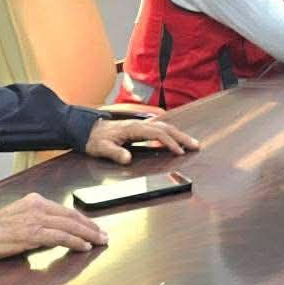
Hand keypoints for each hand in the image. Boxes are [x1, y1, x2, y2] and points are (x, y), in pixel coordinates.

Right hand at [0, 193, 106, 259]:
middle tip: (103, 235)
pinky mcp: (33, 233)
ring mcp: (36, 219)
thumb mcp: (21, 215)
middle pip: (72, 216)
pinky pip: (60, 237)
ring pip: (69, 226)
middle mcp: (38, 206)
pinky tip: (84, 246)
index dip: (84, 219)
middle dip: (91, 226)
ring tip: (99, 241)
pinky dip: (74, 242)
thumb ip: (40, 218)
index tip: (95, 227)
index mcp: (36, 200)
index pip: (66, 210)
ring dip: (88, 235)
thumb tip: (59, 229)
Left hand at [82, 117, 200, 164]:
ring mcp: (140, 125)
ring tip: (192, 143)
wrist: (87, 129)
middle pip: (166, 128)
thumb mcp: (102, 148)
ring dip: (179, 135)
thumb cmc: (95, 140)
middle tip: (196, 146)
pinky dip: (171, 134)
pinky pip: (160, 129)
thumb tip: (128, 159)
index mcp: (133, 129)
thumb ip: (115, 153)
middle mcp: (139, 125)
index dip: (169, 142)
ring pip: (165, 127)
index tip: (179, 152)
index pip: (157, 134)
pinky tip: (176, 139)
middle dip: (182, 137)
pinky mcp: (140, 129)